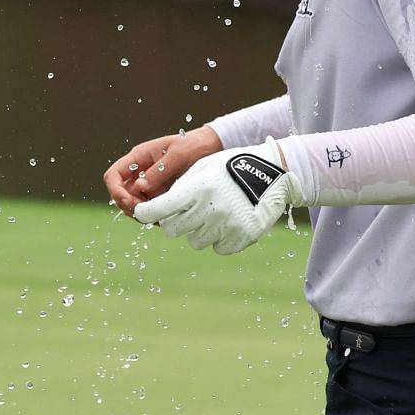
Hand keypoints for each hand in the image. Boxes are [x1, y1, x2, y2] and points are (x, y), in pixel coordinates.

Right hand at [104, 126, 223, 215]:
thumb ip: (158, 172)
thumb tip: (139, 189)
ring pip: (134, 204)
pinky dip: (154, 216)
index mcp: (139, 158)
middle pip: (121, 194)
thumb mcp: (177, 155)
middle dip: (129, 206)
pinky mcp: (160, 195)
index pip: (113, 175)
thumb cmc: (193, 145)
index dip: (115, 190)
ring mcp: (149, 185)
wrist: (211, 148)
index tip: (129, 202)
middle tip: (147, 212)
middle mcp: (140, 172)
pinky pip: (150, 209)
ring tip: (159, 214)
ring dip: (141, 213)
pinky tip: (167, 215)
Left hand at [133, 137, 302, 254]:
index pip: (158, 210)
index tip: (141, 213)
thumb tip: (159, 209)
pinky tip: (230, 221)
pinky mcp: (242, 238)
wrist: (273, 173)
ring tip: (215, 213)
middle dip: (175, 222)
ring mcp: (226, 226)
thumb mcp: (204, 167)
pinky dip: (221, 238)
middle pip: (172, 230)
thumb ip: (181, 187)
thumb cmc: (232, 167)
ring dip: (200, 231)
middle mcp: (209, 210)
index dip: (145, 213)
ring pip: (195, 241)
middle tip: (187, 212)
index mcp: (196, 189)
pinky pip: (218, 248)